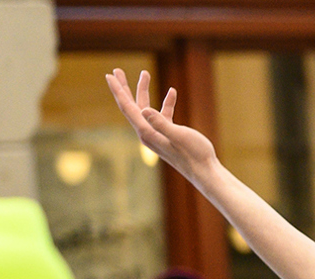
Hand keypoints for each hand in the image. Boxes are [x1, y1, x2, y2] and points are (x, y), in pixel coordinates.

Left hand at [105, 69, 218, 184]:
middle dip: (124, 88)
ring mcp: (158, 134)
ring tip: (145, 74)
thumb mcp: (178, 136)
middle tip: (116, 71)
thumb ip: (161, 123)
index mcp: (147, 132)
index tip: (109, 75)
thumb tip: (145, 110)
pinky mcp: (168, 135)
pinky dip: (166, 103)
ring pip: (146, 108)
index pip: (128, 108)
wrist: (205, 172)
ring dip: (144, 91)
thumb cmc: (194, 155)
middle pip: (131, 106)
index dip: (118, 91)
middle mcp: (148, 133)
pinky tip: (172, 92)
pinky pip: (162, 115)